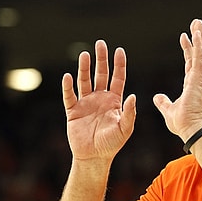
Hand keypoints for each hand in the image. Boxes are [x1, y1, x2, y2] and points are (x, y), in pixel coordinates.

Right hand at [61, 40, 135, 162]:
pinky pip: (69, 96)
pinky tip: (67, 76)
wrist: (94, 157)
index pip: (117, 78)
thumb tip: (133, 96)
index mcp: (114, 101)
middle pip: (101, 74)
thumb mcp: (125, 128)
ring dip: (84, 68)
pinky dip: (68, 87)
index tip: (119, 50)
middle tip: (101, 43)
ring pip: (84, 81)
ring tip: (85, 54)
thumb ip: (129, 113)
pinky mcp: (73, 111)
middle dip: (101, 59)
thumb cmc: (112, 144)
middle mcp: (100, 98)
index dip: (119, 64)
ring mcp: (86, 103)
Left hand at [153, 19, 201, 140]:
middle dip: (197, 39)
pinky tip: (197, 33)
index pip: (191, 63)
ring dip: (199, 37)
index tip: (185, 37)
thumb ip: (163, 102)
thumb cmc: (183, 124)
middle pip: (199, 55)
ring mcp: (199, 78)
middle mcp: (198, 80)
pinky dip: (199, 45)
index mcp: (192, 86)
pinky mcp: (198, 79)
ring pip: (201, 53)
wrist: (190, 130)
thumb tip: (157, 97)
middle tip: (196, 25)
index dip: (189, 50)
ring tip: (197, 24)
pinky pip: (199, 58)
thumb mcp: (168, 110)